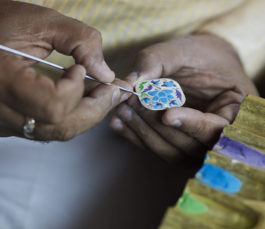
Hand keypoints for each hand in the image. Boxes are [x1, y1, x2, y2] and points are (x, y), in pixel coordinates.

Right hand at [0, 1, 130, 139]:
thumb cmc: (3, 23)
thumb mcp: (42, 23)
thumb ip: (80, 41)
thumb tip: (107, 74)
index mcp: (3, 83)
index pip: (51, 106)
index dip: (75, 89)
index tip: (81, 69)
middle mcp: (2, 111)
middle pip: (61, 126)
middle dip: (96, 107)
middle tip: (115, 89)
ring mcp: (8, 122)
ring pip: (59, 130)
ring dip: (89, 112)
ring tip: (105, 92)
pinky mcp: (15, 123)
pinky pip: (53, 127)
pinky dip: (76, 114)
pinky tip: (86, 98)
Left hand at [110, 34, 258, 161]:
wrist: (200, 62)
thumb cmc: (198, 54)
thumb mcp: (183, 51)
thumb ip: (158, 62)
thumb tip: (132, 83)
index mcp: (234, 111)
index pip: (217, 129)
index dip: (192, 124)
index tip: (167, 114)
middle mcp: (217, 134)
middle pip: (190, 145)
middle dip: (158, 126)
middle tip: (132, 103)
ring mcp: (195, 142)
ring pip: (171, 152)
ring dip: (144, 133)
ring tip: (121, 111)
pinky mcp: (176, 143)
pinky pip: (158, 148)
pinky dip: (136, 137)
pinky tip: (117, 123)